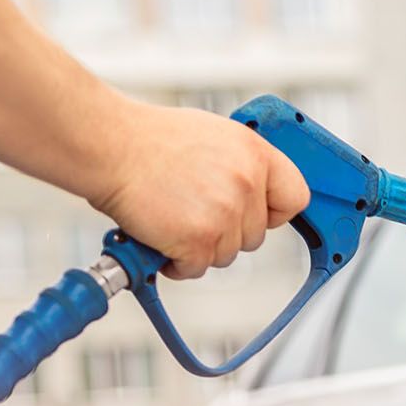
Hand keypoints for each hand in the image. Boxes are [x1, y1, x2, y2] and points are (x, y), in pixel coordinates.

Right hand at [84, 100, 309, 279]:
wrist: (110, 145)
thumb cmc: (149, 140)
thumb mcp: (213, 137)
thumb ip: (240, 166)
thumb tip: (255, 193)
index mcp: (255, 154)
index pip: (295, 197)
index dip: (275, 212)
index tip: (259, 216)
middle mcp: (246, 183)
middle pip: (255, 236)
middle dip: (225, 232)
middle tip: (191, 211)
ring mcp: (225, 214)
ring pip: (226, 255)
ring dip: (199, 246)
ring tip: (171, 217)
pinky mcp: (200, 239)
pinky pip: (196, 268)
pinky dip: (176, 261)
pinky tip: (160, 235)